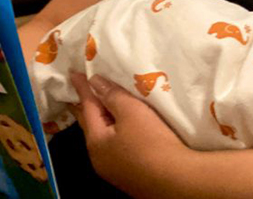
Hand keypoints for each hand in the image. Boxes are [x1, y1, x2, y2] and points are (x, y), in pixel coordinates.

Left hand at [68, 74, 190, 194]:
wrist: (177, 181)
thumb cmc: (152, 143)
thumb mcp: (132, 112)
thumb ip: (112, 95)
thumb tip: (95, 82)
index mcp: (96, 141)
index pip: (87, 108)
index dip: (82, 88)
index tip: (74, 72)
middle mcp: (99, 158)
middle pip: (92, 125)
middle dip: (90, 107)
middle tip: (85, 90)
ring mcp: (114, 170)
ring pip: (105, 138)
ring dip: (105, 120)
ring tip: (106, 105)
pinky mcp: (130, 174)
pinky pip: (118, 147)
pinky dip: (117, 132)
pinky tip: (125, 129)